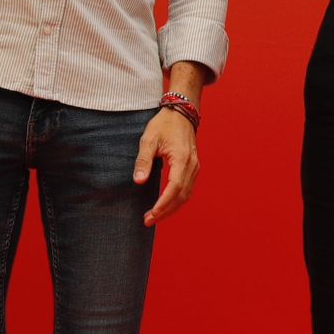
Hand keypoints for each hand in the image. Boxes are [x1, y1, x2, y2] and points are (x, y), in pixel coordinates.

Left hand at [133, 108, 199, 226]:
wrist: (181, 113)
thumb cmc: (164, 124)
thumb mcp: (148, 140)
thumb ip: (143, 161)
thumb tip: (139, 181)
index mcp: (182, 159)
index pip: (174, 188)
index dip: (163, 204)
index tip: (151, 214)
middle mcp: (192, 166)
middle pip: (181, 196)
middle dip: (165, 211)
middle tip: (148, 220)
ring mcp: (195, 167)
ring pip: (186, 195)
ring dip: (171, 208)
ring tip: (155, 216)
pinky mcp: (193, 168)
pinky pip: (187, 189)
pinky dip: (177, 200)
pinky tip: (165, 205)